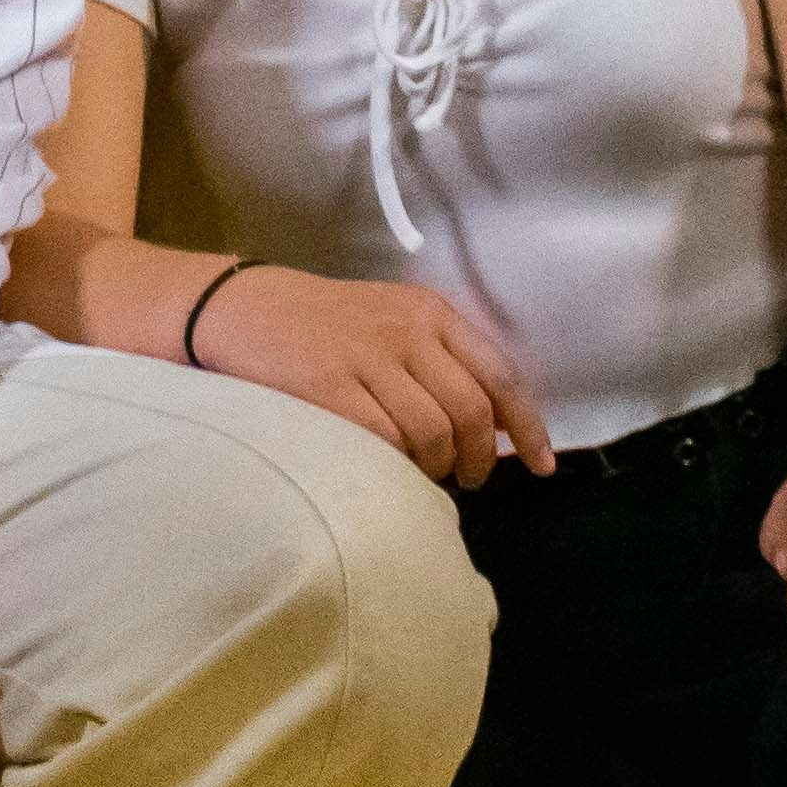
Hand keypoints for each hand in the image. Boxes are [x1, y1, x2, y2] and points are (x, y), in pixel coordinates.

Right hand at [193, 265, 550, 489]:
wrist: (243, 308)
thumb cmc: (324, 323)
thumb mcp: (391, 319)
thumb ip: (440, 360)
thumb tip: (494, 425)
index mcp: (430, 313)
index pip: (499, 374)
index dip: (528, 426)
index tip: (543, 464)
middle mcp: (406, 331)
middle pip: (472, 411)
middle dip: (479, 458)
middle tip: (468, 478)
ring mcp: (367, 358)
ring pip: (433, 433)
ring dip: (436, 467)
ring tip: (423, 472)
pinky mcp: (329, 387)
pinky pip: (384, 441)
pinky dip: (395, 463)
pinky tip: (388, 466)